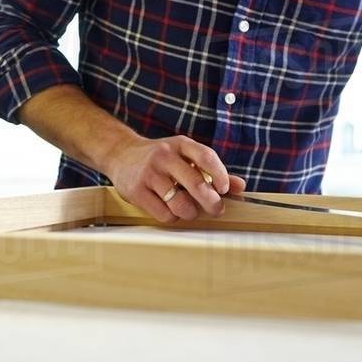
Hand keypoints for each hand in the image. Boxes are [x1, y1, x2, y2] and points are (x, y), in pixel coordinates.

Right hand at [104, 134, 246, 222]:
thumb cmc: (161, 159)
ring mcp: (149, 173)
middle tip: (217, 210)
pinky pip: (163, 213)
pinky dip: (172, 217)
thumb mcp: (186, 156)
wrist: (121, 154)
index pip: (206, 157)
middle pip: (196, 184)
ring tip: (190, 211)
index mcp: (181, 144)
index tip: (224, 190)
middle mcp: (165, 156)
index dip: (220, 175)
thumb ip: (212, 171)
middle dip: (211, 202)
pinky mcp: (136, 190)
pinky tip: (170, 210)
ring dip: (191, 213)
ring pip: (180, 203)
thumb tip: (240, 187)